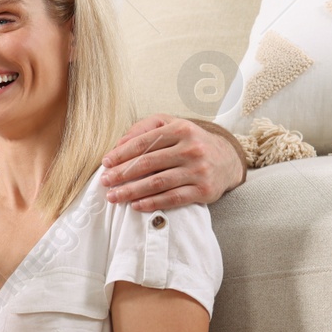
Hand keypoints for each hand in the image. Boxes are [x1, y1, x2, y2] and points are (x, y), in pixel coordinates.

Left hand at [101, 115, 245, 211]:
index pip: (145, 142)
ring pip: (158, 182)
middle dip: (122, 174)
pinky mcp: (204, 190)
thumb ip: (145, 128)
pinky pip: (173, 198)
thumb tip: (119, 143)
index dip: (122, 154)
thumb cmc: (190, 142)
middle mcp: (192, 149)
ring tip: (114, 196)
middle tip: (105, 181)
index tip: (105, 163)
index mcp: (181, 129)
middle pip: (149, 163)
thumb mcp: (172, 125)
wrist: (227, 160)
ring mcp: (199, 170)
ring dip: (132, 191)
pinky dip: (152, 203)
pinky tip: (135, 206)